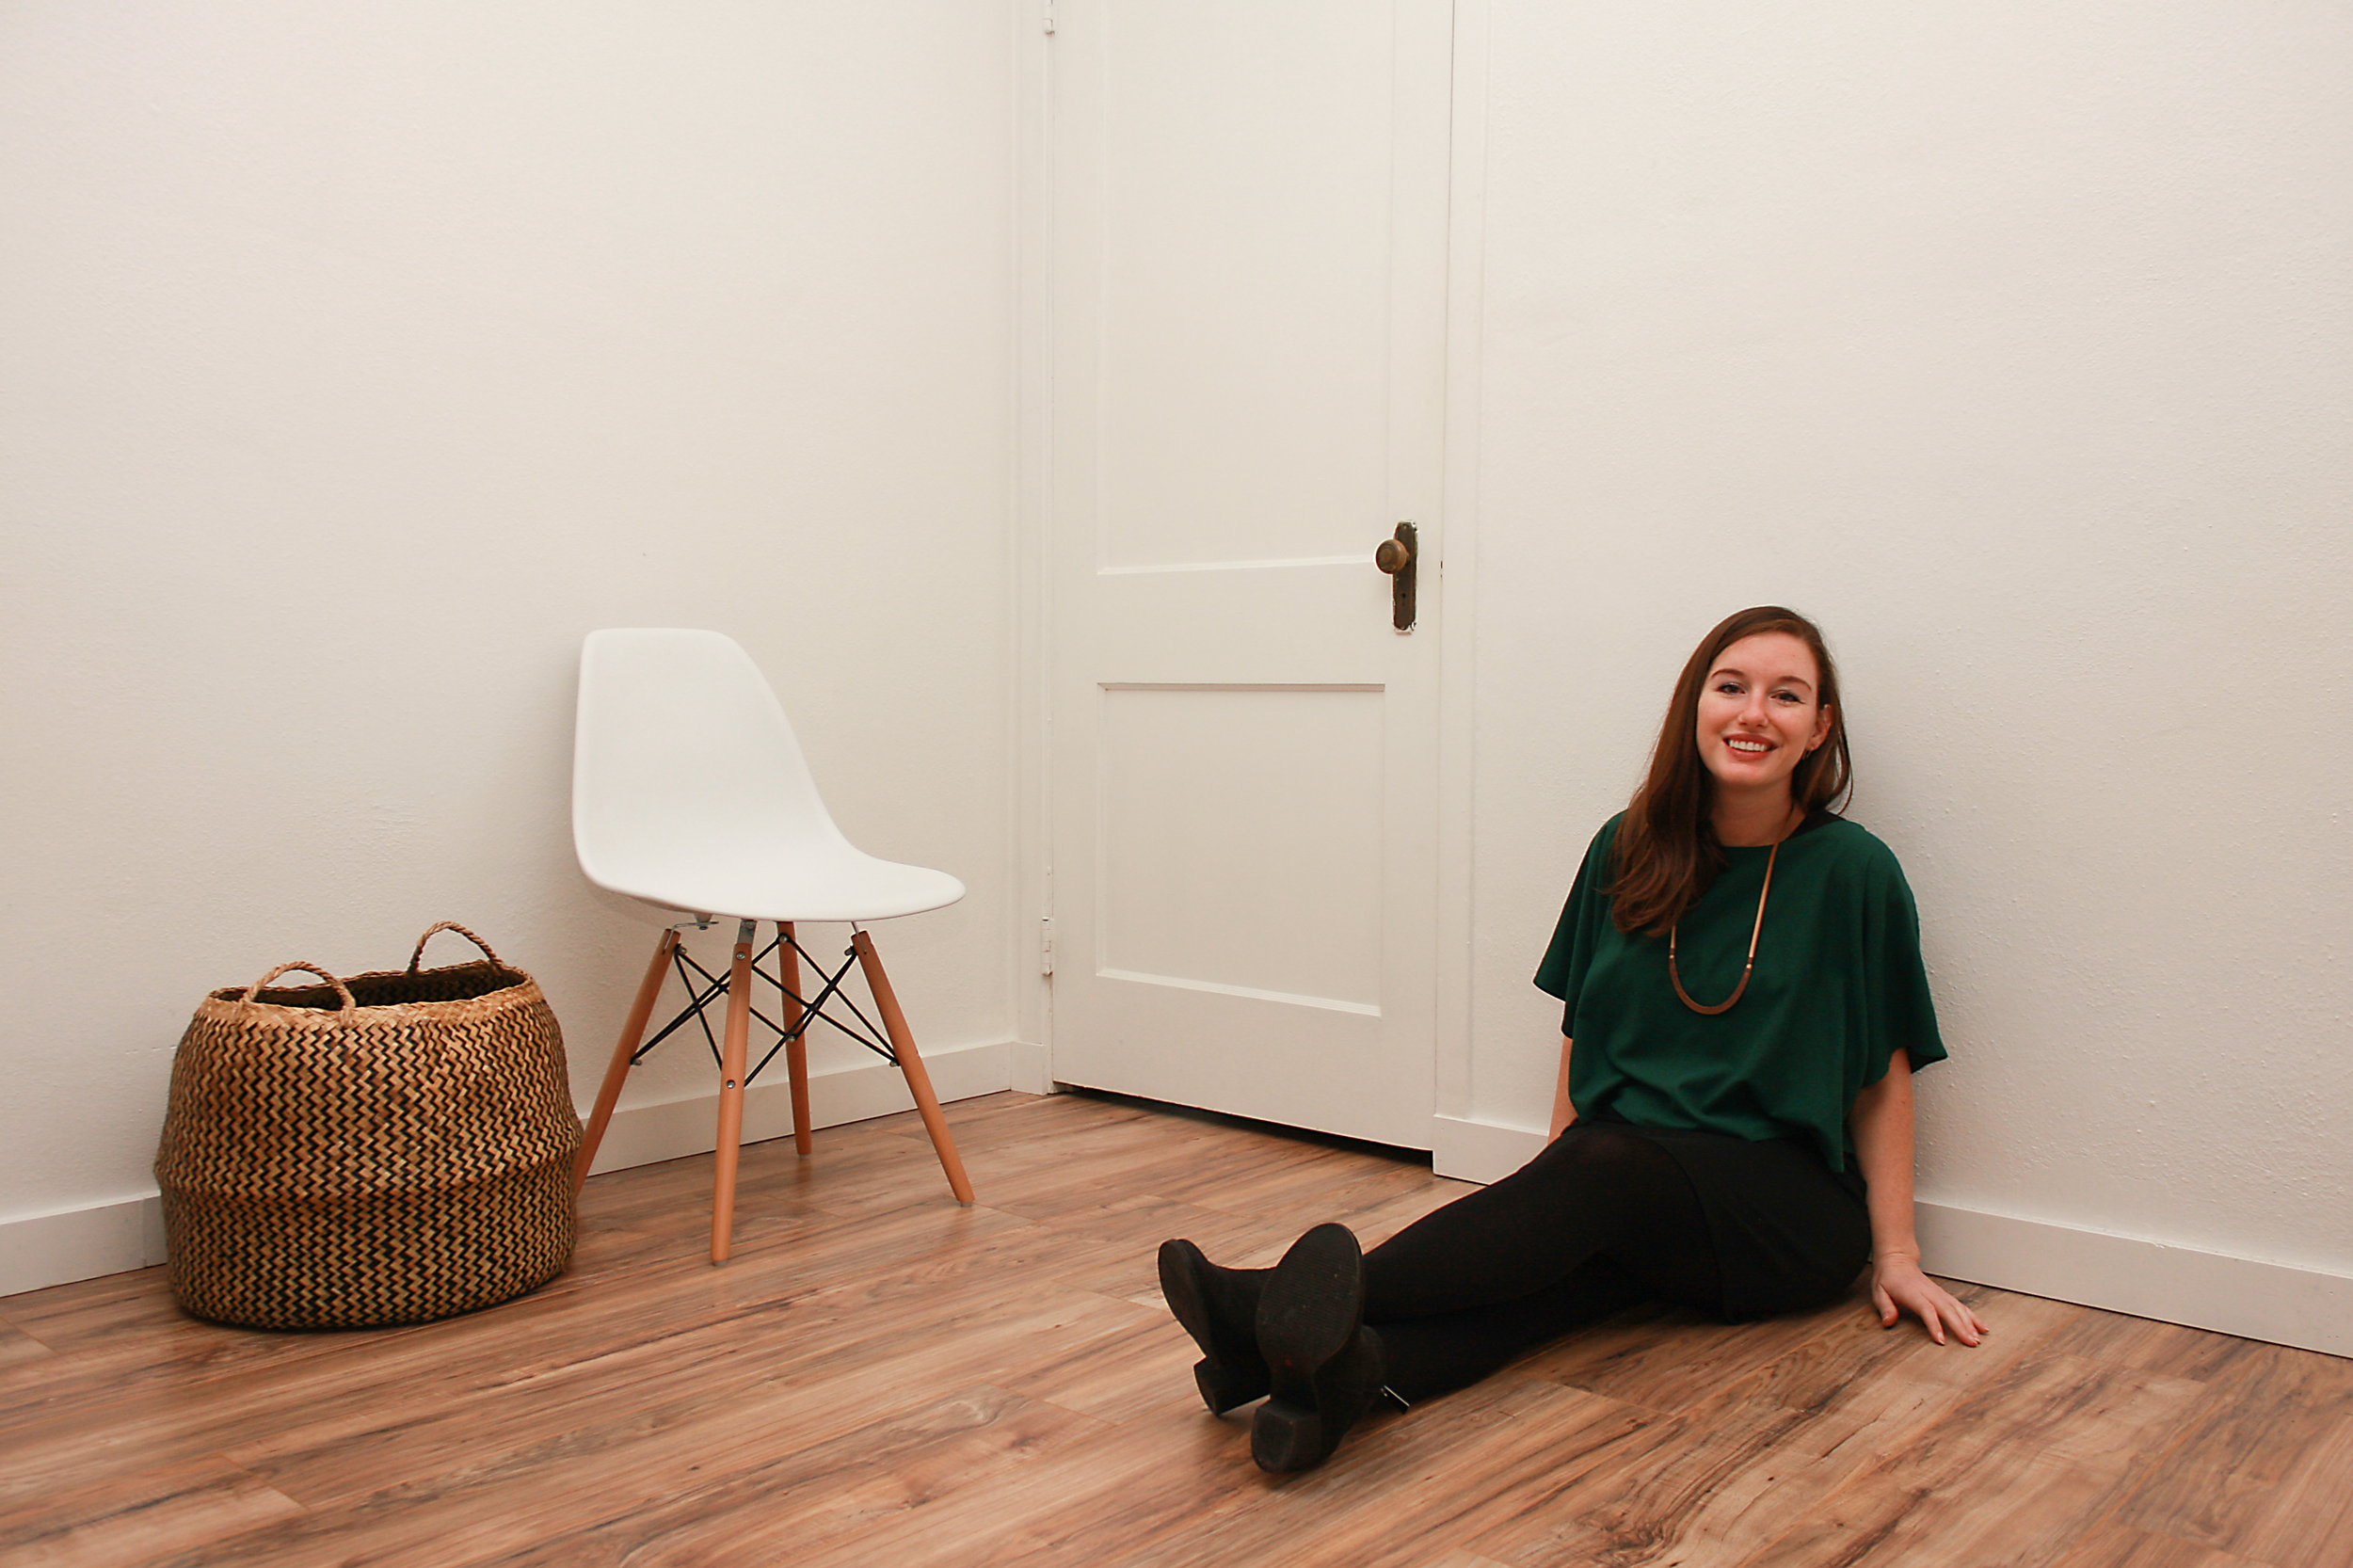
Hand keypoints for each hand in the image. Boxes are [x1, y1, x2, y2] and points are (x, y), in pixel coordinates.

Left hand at [1870, 1256, 1986, 1346]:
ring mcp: (1938, 1293)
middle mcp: (1929, 1293)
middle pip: (1947, 1310)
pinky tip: (1982, 1327)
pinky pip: (1961, 1306)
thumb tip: (1888, 1322)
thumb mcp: (1879, 1291)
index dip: (1934, 1325)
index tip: (1941, 1340)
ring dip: (1970, 1323)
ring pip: (1958, 1308)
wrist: (1898, 1261)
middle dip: (1960, 1327)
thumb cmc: (1888, 1278)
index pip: (1926, 1309)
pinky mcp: (1944, 1295)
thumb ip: (1885, 1307)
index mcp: (1913, 1293)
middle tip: (1971, 1343)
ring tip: (1978, 1339)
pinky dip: (1973, 1317)